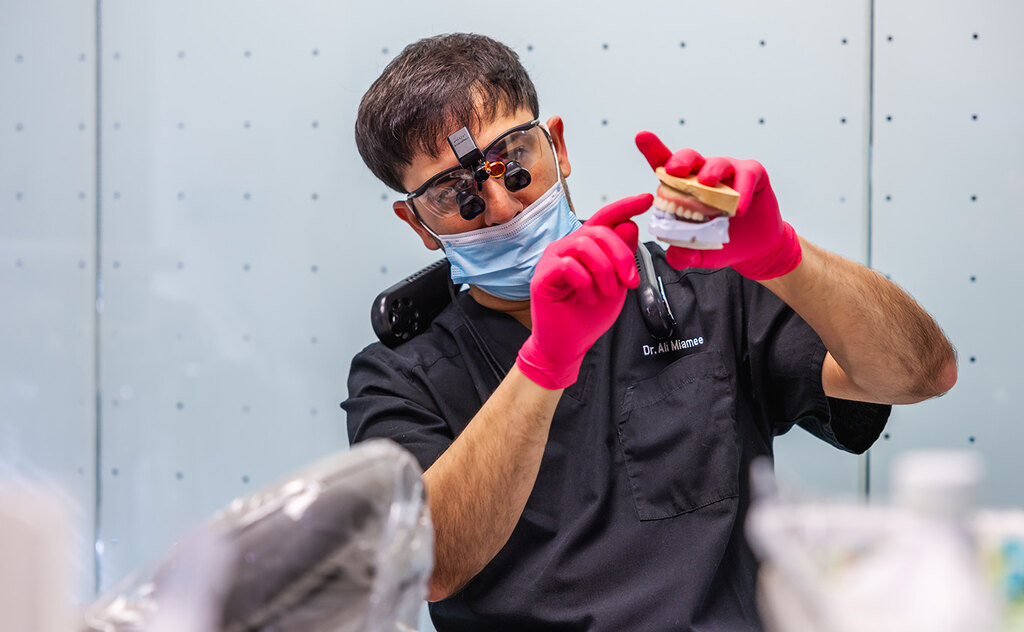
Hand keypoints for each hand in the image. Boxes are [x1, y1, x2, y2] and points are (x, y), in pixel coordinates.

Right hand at [516, 194, 649, 388]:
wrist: (569, 344)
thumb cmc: (588, 315)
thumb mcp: (617, 283)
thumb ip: (623, 256)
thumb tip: (630, 225)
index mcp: (587, 246)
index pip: (606, 218)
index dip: (625, 206)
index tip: (647, 198)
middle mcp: (568, 246)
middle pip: (600, 231)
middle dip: (622, 256)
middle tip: (630, 282)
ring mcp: (553, 258)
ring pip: (585, 246)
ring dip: (605, 271)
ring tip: (607, 293)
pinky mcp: (543, 275)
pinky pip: (569, 266)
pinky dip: (585, 284)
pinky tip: (587, 298)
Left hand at [635, 131, 800, 279]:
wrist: (754, 249)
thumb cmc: (721, 242)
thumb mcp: (698, 252)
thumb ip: (684, 253)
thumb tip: (675, 256)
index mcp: (684, 187)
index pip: (665, 165)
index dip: (653, 149)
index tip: (642, 137)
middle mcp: (704, 174)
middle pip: (689, 159)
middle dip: (680, 161)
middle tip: (674, 170)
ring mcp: (729, 173)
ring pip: (718, 164)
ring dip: (711, 172)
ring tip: (708, 184)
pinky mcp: (753, 175)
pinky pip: (747, 175)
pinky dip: (743, 189)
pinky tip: (739, 207)